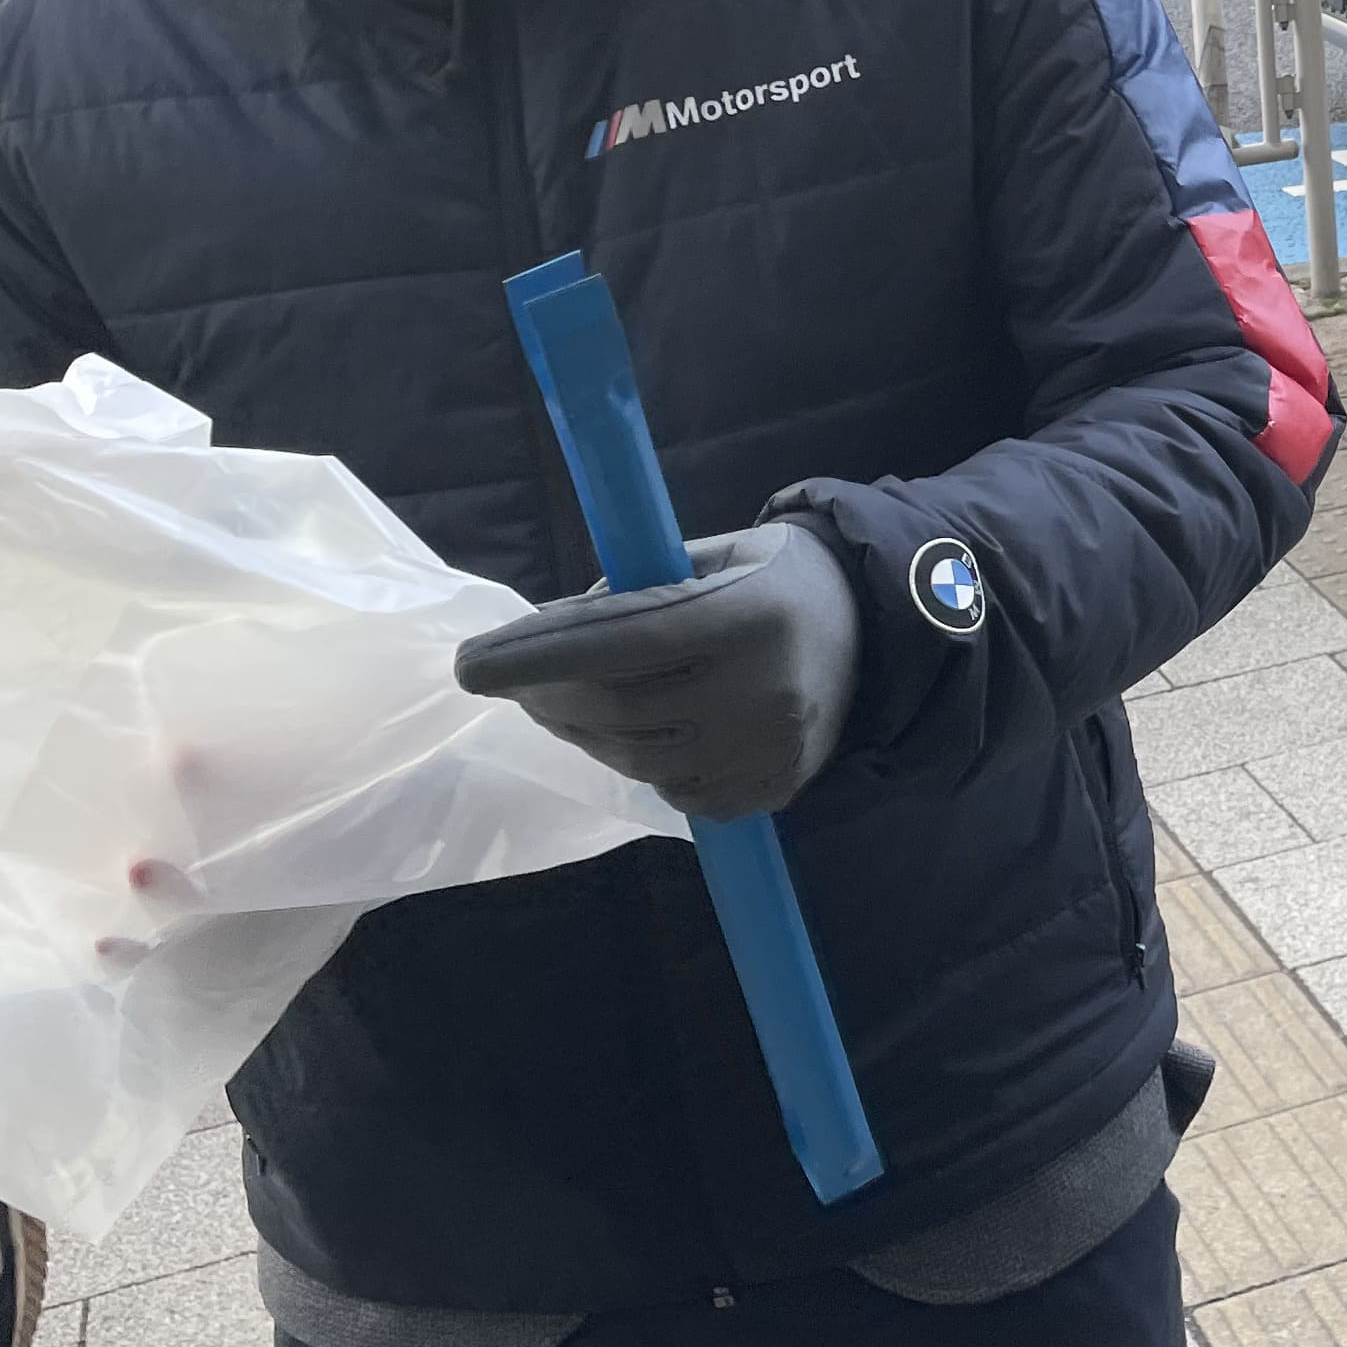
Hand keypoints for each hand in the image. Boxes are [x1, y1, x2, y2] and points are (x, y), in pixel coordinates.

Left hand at [455, 520, 863, 820]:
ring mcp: (769, 748)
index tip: (471, 664)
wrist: (875, 627)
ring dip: (581, 731)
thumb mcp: (710, 554)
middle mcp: (763, 688)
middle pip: (616, 709)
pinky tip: (632, 730)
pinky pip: (675, 792)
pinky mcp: (769, 789)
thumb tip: (542, 635)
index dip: (534, 655)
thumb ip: (632, 590)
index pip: (618, 641)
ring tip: (563, 702)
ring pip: (636, 759)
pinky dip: (635, 763)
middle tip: (507, 679)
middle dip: (544, 695)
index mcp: (748, 613)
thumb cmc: (774, 575)